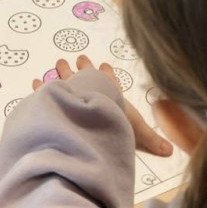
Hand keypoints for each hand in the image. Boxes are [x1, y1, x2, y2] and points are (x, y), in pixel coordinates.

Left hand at [35, 55, 172, 156]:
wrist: (86, 112)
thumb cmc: (112, 118)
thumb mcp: (135, 130)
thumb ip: (150, 140)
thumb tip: (170, 150)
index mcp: (108, 90)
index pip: (108, 80)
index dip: (107, 74)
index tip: (105, 64)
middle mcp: (88, 85)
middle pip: (86, 74)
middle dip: (84, 66)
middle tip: (81, 57)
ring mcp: (68, 88)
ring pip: (65, 76)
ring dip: (63, 70)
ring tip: (59, 62)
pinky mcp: (51, 95)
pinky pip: (44, 89)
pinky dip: (40, 86)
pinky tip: (35, 82)